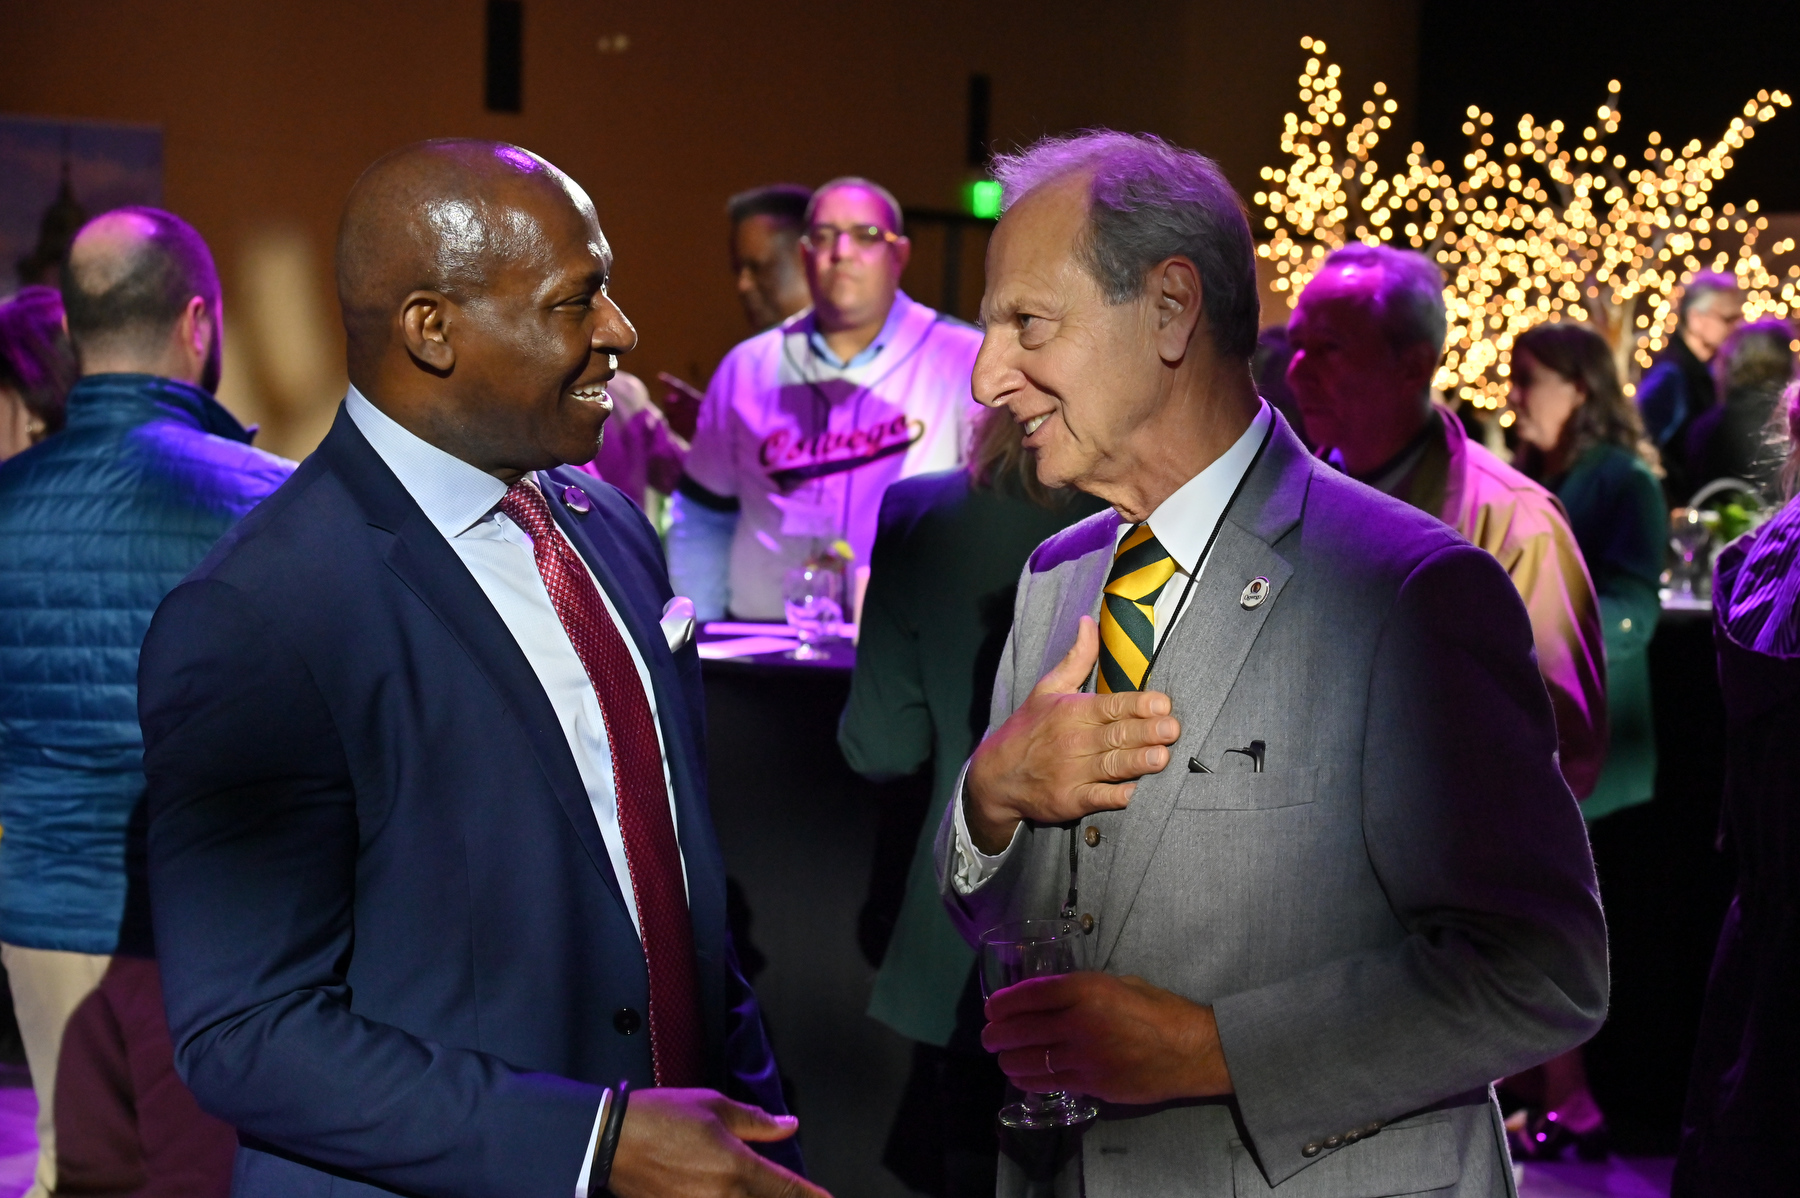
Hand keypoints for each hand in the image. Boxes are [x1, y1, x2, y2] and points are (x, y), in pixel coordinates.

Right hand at [609, 1088, 829, 1197]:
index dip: (812, 1197)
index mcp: (738, 1168)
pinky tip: (729, 1194)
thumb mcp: (714, 1107)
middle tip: (798, 1195)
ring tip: (767, 1193)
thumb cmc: (662, 1117)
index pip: (788, 1190)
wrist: (612, 1141)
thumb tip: (788, 1126)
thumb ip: (756, 1121)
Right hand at [964, 616, 1180, 852]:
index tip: (1162, 704)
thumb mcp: (1047, 689)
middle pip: (1116, 735)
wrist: (995, 776)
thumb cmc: (1028, 729)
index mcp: (1072, 711)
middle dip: (1145, 732)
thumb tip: (1090, 622)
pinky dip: (1116, 796)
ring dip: (1138, 762)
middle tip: (1172, 729)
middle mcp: (1073, 741)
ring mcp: (1072, 773)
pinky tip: (1135, 792)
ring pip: (1112, 765)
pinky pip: (1098, 798)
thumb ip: (1077, 659)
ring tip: (1162, 757)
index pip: (1111, 705)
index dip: (1138, 705)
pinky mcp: (1070, 800)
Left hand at [981, 973, 1231, 1105]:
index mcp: (1085, 989)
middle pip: (1020, 1029)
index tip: (992, 1008)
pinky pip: (1048, 1083)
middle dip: (997, 1034)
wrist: (1191, 1051)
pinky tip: (1022, 1076)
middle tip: (989, 1036)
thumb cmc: (1161, 1010)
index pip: (1029, 995)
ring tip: (1003, 1057)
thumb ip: (1085, 988)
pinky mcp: (1090, 1084)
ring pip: (1028, 1061)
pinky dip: (1029, 1079)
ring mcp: (1082, 1057)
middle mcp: (1077, 1022)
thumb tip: (1055, 995)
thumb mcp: (1121, 983)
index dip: (1003, 1003)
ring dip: (1008, 1059)